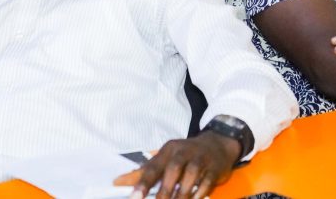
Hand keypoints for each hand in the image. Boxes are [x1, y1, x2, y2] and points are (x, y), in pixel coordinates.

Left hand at [114, 132, 239, 198]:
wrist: (217, 143)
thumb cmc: (185, 154)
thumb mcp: (165, 158)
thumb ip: (143, 172)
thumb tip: (118, 182)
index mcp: (168, 150)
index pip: (153, 167)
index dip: (143, 183)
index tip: (135, 198)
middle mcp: (184, 151)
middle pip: (173, 169)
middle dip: (165, 190)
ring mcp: (201, 158)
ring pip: (191, 174)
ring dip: (182, 193)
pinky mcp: (214, 167)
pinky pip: (207, 181)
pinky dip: (200, 192)